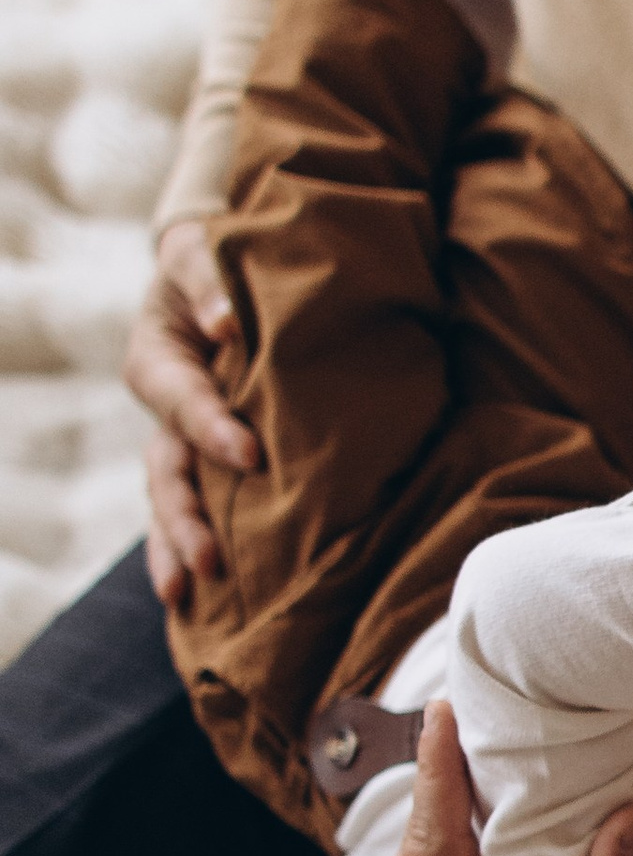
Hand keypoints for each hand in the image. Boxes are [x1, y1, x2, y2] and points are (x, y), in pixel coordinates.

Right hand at [123, 217, 258, 602]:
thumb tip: (227, 323)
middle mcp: (164, 413)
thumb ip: (210, 283)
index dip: (211, 428)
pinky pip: (197, 509)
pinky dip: (193, 548)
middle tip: (209, 563)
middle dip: (183, 519)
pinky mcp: (207, 464)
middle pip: (166, 472)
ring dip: (178, 547)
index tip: (251, 455)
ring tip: (188, 594)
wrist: (223, 281)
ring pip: (173, 503)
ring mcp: (182, 444)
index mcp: (159, 363)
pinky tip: (201, 601)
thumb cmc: (216, 264)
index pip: (182, 401)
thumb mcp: (203, 255)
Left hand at [375, 701, 632, 855]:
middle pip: (420, 847)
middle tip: (480, 706)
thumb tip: (627, 812)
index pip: (431, 851)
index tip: (441, 710)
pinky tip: (492, 802)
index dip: (436, 776)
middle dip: (446, 779)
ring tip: (489, 741)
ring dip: (455, 807)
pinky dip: (461, 838)